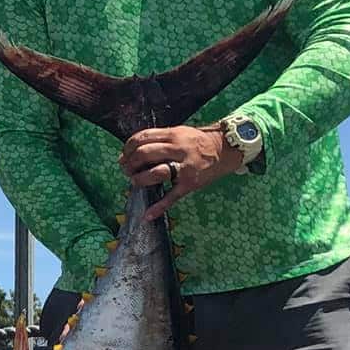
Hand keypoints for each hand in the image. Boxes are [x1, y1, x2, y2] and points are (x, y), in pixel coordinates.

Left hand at [120, 126, 241, 220]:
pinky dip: (159, 207)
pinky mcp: (190, 184)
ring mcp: (185, 168)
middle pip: (144, 154)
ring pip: (156, 173)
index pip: (142, 138)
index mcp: (173, 135)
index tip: (124, 156)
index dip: (128, 148)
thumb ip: (158, 140)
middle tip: (127, 170)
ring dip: (139, 180)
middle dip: (130, 164)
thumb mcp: (179, 133)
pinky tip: (148, 215)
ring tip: (135, 182)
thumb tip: (132, 152)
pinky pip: (172, 197)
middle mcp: (178, 149)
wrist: (225, 150)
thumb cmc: (197, 142)